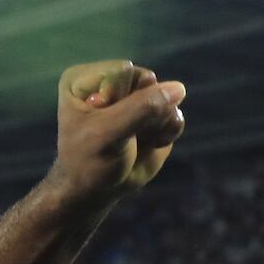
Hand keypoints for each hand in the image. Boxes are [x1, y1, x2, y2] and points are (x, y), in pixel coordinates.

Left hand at [45, 61, 186, 208]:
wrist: (97, 191)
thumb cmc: (90, 161)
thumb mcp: (107, 134)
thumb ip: (141, 108)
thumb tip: (178, 89)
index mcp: (85, 80)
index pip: (123, 72)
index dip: (120, 101)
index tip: (98, 124)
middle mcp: (111, 82)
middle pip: (148, 80)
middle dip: (141, 111)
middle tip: (120, 134)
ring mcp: (135, 97)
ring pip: (167, 96)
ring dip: (156, 124)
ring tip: (132, 141)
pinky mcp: (155, 113)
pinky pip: (176, 113)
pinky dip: (166, 133)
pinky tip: (147, 144)